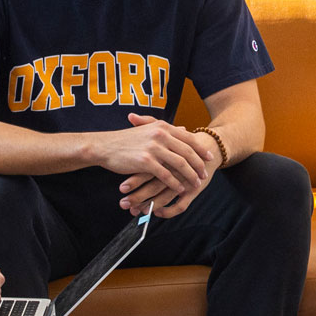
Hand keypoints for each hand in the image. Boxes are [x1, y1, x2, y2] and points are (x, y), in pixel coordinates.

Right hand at [92, 114, 212, 212]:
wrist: (105, 146)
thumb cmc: (126, 139)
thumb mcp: (148, 129)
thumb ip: (168, 130)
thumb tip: (185, 129)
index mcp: (163, 126)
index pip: (189, 138)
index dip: (201, 149)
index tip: (209, 158)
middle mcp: (161, 135)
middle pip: (188, 152)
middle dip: (198, 165)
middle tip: (205, 174)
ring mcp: (154, 148)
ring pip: (180, 164)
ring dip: (190, 175)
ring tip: (196, 183)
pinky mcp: (146, 161)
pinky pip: (166, 175)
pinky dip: (175, 183)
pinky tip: (180, 189)